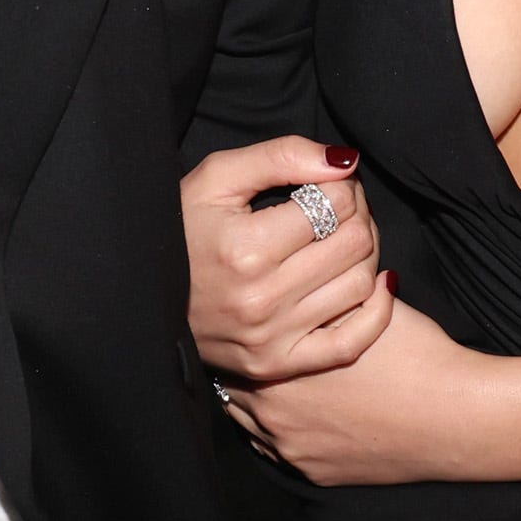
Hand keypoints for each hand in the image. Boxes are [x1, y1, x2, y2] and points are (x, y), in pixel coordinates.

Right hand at [184, 137, 384, 379]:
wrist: (142, 296)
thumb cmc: (181, 230)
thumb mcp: (216, 178)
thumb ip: (280, 156)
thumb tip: (344, 161)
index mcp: (244, 248)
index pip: (335, 205)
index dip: (342, 185)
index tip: (329, 184)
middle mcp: (260, 297)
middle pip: (353, 243)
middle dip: (359, 214)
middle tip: (344, 207)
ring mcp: (271, 337)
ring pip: (359, 285)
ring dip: (367, 253)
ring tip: (349, 238)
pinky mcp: (278, 364)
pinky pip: (351, 342)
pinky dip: (378, 312)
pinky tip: (379, 284)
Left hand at [221, 292, 520, 486]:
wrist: (455, 416)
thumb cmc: (415, 355)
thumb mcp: (364, 307)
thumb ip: (324, 291)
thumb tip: (306, 266)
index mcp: (279, 363)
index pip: (239, 343)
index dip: (248, 330)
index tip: (256, 320)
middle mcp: (273, 412)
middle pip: (234, 384)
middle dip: (247, 367)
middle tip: (260, 350)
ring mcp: (290, 448)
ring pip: (250, 422)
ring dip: (257, 403)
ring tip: (277, 383)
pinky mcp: (312, 473)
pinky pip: (275, 452)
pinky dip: (281, 433)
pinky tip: (298, 415)